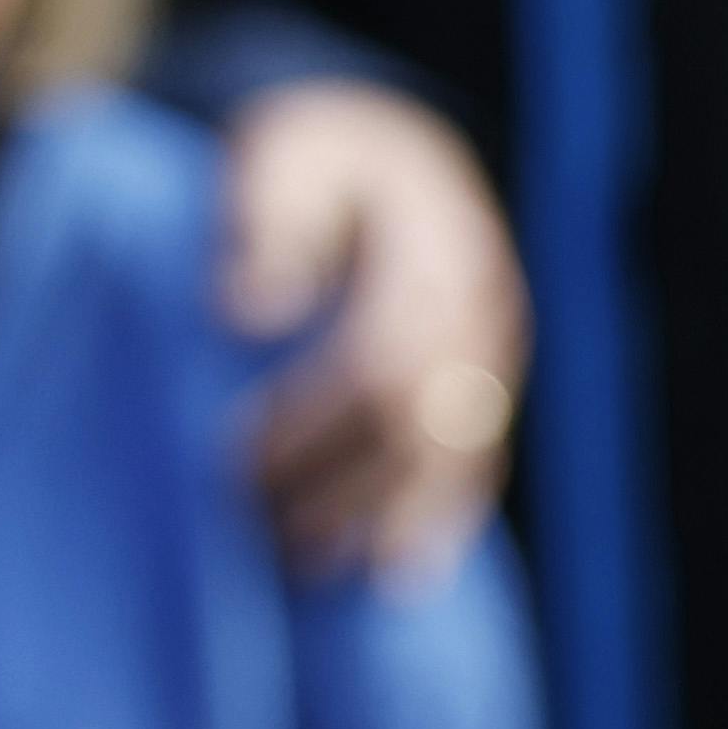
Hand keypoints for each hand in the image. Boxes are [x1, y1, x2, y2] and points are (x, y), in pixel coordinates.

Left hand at [212, 79, 527, 587]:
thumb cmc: (318, 161)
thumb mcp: (285, 153)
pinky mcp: (491, 386)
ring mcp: (496, 351)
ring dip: (382, 517)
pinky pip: (479, 462)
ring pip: (456, 454)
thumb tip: (243, 310)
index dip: (309, 421)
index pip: (380, 360)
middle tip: (249, 521)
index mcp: (433, 250)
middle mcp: (481, 308)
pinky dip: (440, 521)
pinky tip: (399, 575)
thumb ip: (268, 216)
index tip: (232, 460)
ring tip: (304, 562)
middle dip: (337, 482)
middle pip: (421, 421)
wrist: (399, 153)